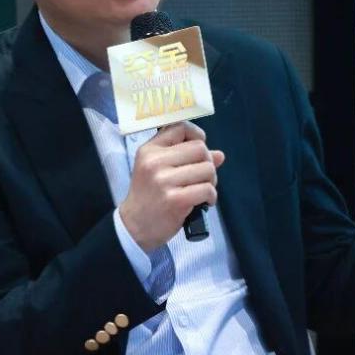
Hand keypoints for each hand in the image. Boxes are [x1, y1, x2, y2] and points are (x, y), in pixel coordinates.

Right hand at [120, 121, 225, 252]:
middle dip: (207, 162)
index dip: (196, 135)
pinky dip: (211, 196)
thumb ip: (185, 157)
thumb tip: (219, 155)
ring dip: (211, 181)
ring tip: (202, 190)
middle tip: (202, 177)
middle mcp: (155, 162)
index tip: (199, 150)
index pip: (180, 127)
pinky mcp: (176, 200)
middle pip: (199, 148)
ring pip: (207, 168)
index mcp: (149, 150)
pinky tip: (204, 202)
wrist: (135, 226)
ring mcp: (164, 181)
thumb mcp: (157, 170)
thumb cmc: (149, 195)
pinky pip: (207, 189)